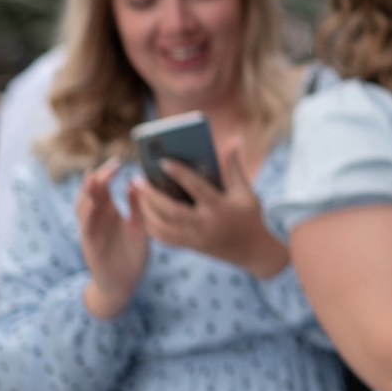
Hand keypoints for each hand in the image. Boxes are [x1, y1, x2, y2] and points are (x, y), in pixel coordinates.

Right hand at [75, 159, 148, 318]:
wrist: (123, 283)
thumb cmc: (131, 254)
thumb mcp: (139, 227)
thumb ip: (137, 206)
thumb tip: (138, 181)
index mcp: (109, 212)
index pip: (103, 188)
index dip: (107, 174)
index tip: (118, 162)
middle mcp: (98, 219)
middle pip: (91, 193)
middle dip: (98, 179)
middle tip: (110, 167)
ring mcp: (92, 231)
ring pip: (83, 207)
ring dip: (87, 192)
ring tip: (94, 178)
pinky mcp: (91, 245)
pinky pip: (86, 227)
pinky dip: (87, 214)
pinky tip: (93, 203)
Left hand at [130, 137, 289, 281]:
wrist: (253, 251)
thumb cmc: (249, 215)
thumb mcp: (246, 191)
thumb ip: (234, 166)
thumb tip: (235, 140)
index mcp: (220, 207)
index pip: (197, 188)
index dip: (180, 174)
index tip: (163, 161)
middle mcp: (206, 224)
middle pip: (171, 210)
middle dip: (152, 195)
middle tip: (139, 179)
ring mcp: (195, 237)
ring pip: (162, 225)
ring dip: (146, 209)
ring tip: (139, 192)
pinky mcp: (189, 246)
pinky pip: (162, 237)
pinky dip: (150, 224)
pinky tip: (144, 210)